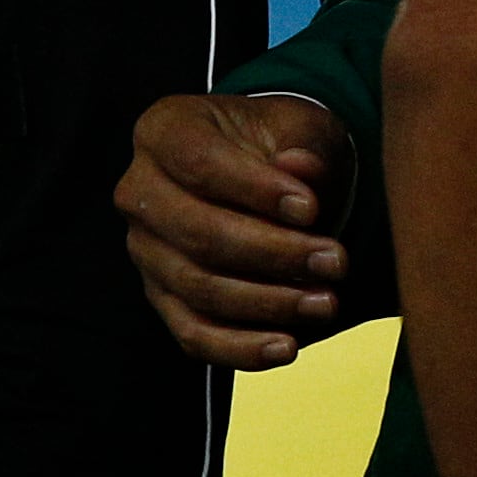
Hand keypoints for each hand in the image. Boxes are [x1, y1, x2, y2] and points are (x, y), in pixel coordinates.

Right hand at [117, 91, 354, 365]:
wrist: (276, 177)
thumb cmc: (285, 145)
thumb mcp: (304, 129)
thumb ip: (303, 146)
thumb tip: (300, 168)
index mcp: (165, 131)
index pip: (199, 162)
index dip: (255, 189)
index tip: (311, 208)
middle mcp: (140, 192)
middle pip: (198, 232)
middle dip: (272, 253)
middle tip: (335, 261)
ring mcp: (146, 250)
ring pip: (198, 287)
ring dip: (267, 302)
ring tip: (325, 301)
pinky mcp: (163, 298)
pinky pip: (192, 334)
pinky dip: (240, 348)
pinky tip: (286, 346)